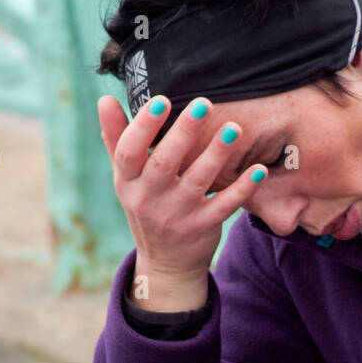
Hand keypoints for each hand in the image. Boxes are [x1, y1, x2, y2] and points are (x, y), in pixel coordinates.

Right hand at [98, 93, 267, 289]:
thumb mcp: (127, 178)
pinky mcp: (202, 229)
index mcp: (127, 182)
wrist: (165, 263)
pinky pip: (224, 207)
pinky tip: (258, 169)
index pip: (129, 151)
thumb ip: (117, 138)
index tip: (162, 100)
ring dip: (216, 154)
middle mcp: (148, 199)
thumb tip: (104, 99)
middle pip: (165, 163)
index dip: (143, 126)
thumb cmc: (147, 205)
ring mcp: (176, 216)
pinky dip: (242, 189)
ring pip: (197, 182)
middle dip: (184, 132)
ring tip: (234, 128)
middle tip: (204, 103)